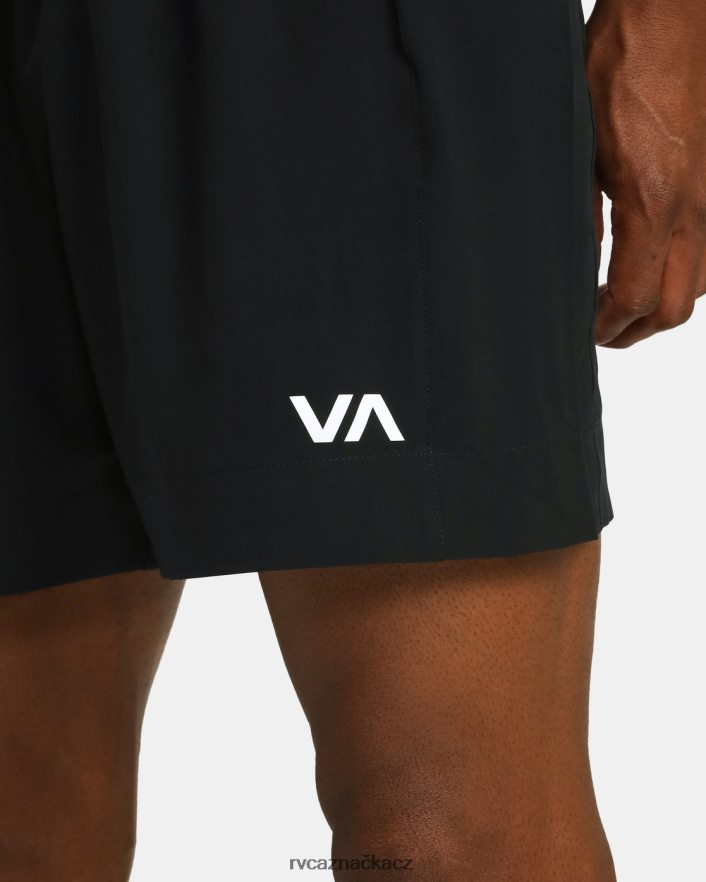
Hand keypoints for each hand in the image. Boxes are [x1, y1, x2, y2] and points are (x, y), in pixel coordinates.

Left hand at [586, 0, 705, 346]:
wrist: (677, 12)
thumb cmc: (624, 62)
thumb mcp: (581, 147)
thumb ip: (584, 213)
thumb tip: (578, 260)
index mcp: (654, 202)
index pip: (633, 297)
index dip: (606, 326)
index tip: (585, 331)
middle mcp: (697, 208)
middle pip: (675, 307)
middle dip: (636, 330)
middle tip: (603, 330)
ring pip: (702, 284)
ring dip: (662, 303)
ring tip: (624, 301)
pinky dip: (688, 273)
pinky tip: (657, 262)